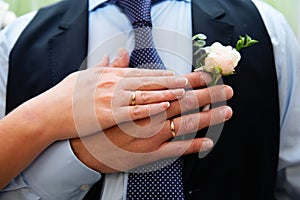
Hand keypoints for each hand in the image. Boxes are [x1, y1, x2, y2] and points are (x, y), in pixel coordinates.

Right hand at [25, 53, 187, 140]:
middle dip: (169, 81)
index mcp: (109, 75)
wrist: (47, 113)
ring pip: (145, 94)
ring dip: (166, 93)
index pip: (141, 72)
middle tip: (188, 82)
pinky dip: (150, 108)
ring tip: (183, 93)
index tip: (176, 75)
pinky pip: (134, 111)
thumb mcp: (86, 75)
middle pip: (147, 81)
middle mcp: (112, 84)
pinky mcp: (107, 116)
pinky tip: (164, 106)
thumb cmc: (65, 95)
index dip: (160, 74)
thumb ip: (106, 65)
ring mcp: (110, 99)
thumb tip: (120, 53)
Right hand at [71, 71, 233, 172]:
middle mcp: (145, 111)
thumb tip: (118, 53)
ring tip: (226, 111)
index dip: (190, 79)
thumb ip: (111, 69)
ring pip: (183, 122)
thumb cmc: (84, 108)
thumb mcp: (95, 83)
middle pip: (182, 100)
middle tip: (226, 89)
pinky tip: (207, 142)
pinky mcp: (146, 152)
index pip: (170, 83)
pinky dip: (191, 146)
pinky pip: (173, 149)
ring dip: (206, 116)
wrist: (72, 138)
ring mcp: (147, 132)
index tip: (206, 76)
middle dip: (207, 93)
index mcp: (137, 95)